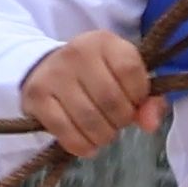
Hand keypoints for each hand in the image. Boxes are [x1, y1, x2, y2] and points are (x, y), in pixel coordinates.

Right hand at [20, 34, 158, 159]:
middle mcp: (76, 53)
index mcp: (104, 41)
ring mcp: (53, 74)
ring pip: (89, 119)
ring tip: (105, 133)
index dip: (138, 95)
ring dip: (104, 135)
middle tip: (118, 121)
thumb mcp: (124, 76)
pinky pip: (64, 130)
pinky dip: (82, 145)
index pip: (130, 71)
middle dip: (121, 120)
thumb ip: (147, 99)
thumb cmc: (95, 73)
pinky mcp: (36, 97)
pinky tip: (88, 144)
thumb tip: (151, 124)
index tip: (134, 102)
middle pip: (111, 99)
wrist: (45, 67)